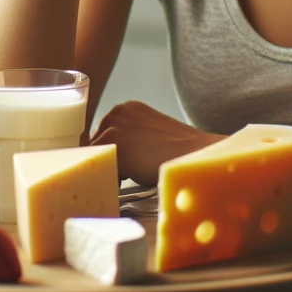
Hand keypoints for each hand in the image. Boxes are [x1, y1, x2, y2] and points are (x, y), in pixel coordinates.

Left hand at [89, 100, 223, 184]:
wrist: (195, 154)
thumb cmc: (176, 152)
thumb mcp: (148, 135)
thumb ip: (129, 138)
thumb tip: (110, 157)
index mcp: (126, 108)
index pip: (103, 135)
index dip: (109, 154)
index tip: (117, 167)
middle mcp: (116, 112)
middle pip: (95, 145)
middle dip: (106, 161)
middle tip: (124, 177)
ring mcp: (114, 126)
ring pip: (96, 157)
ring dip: (108, 170)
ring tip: (127, 180)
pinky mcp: (115, 144)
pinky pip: (101, 168)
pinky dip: (110, 179)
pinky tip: (127, 182)